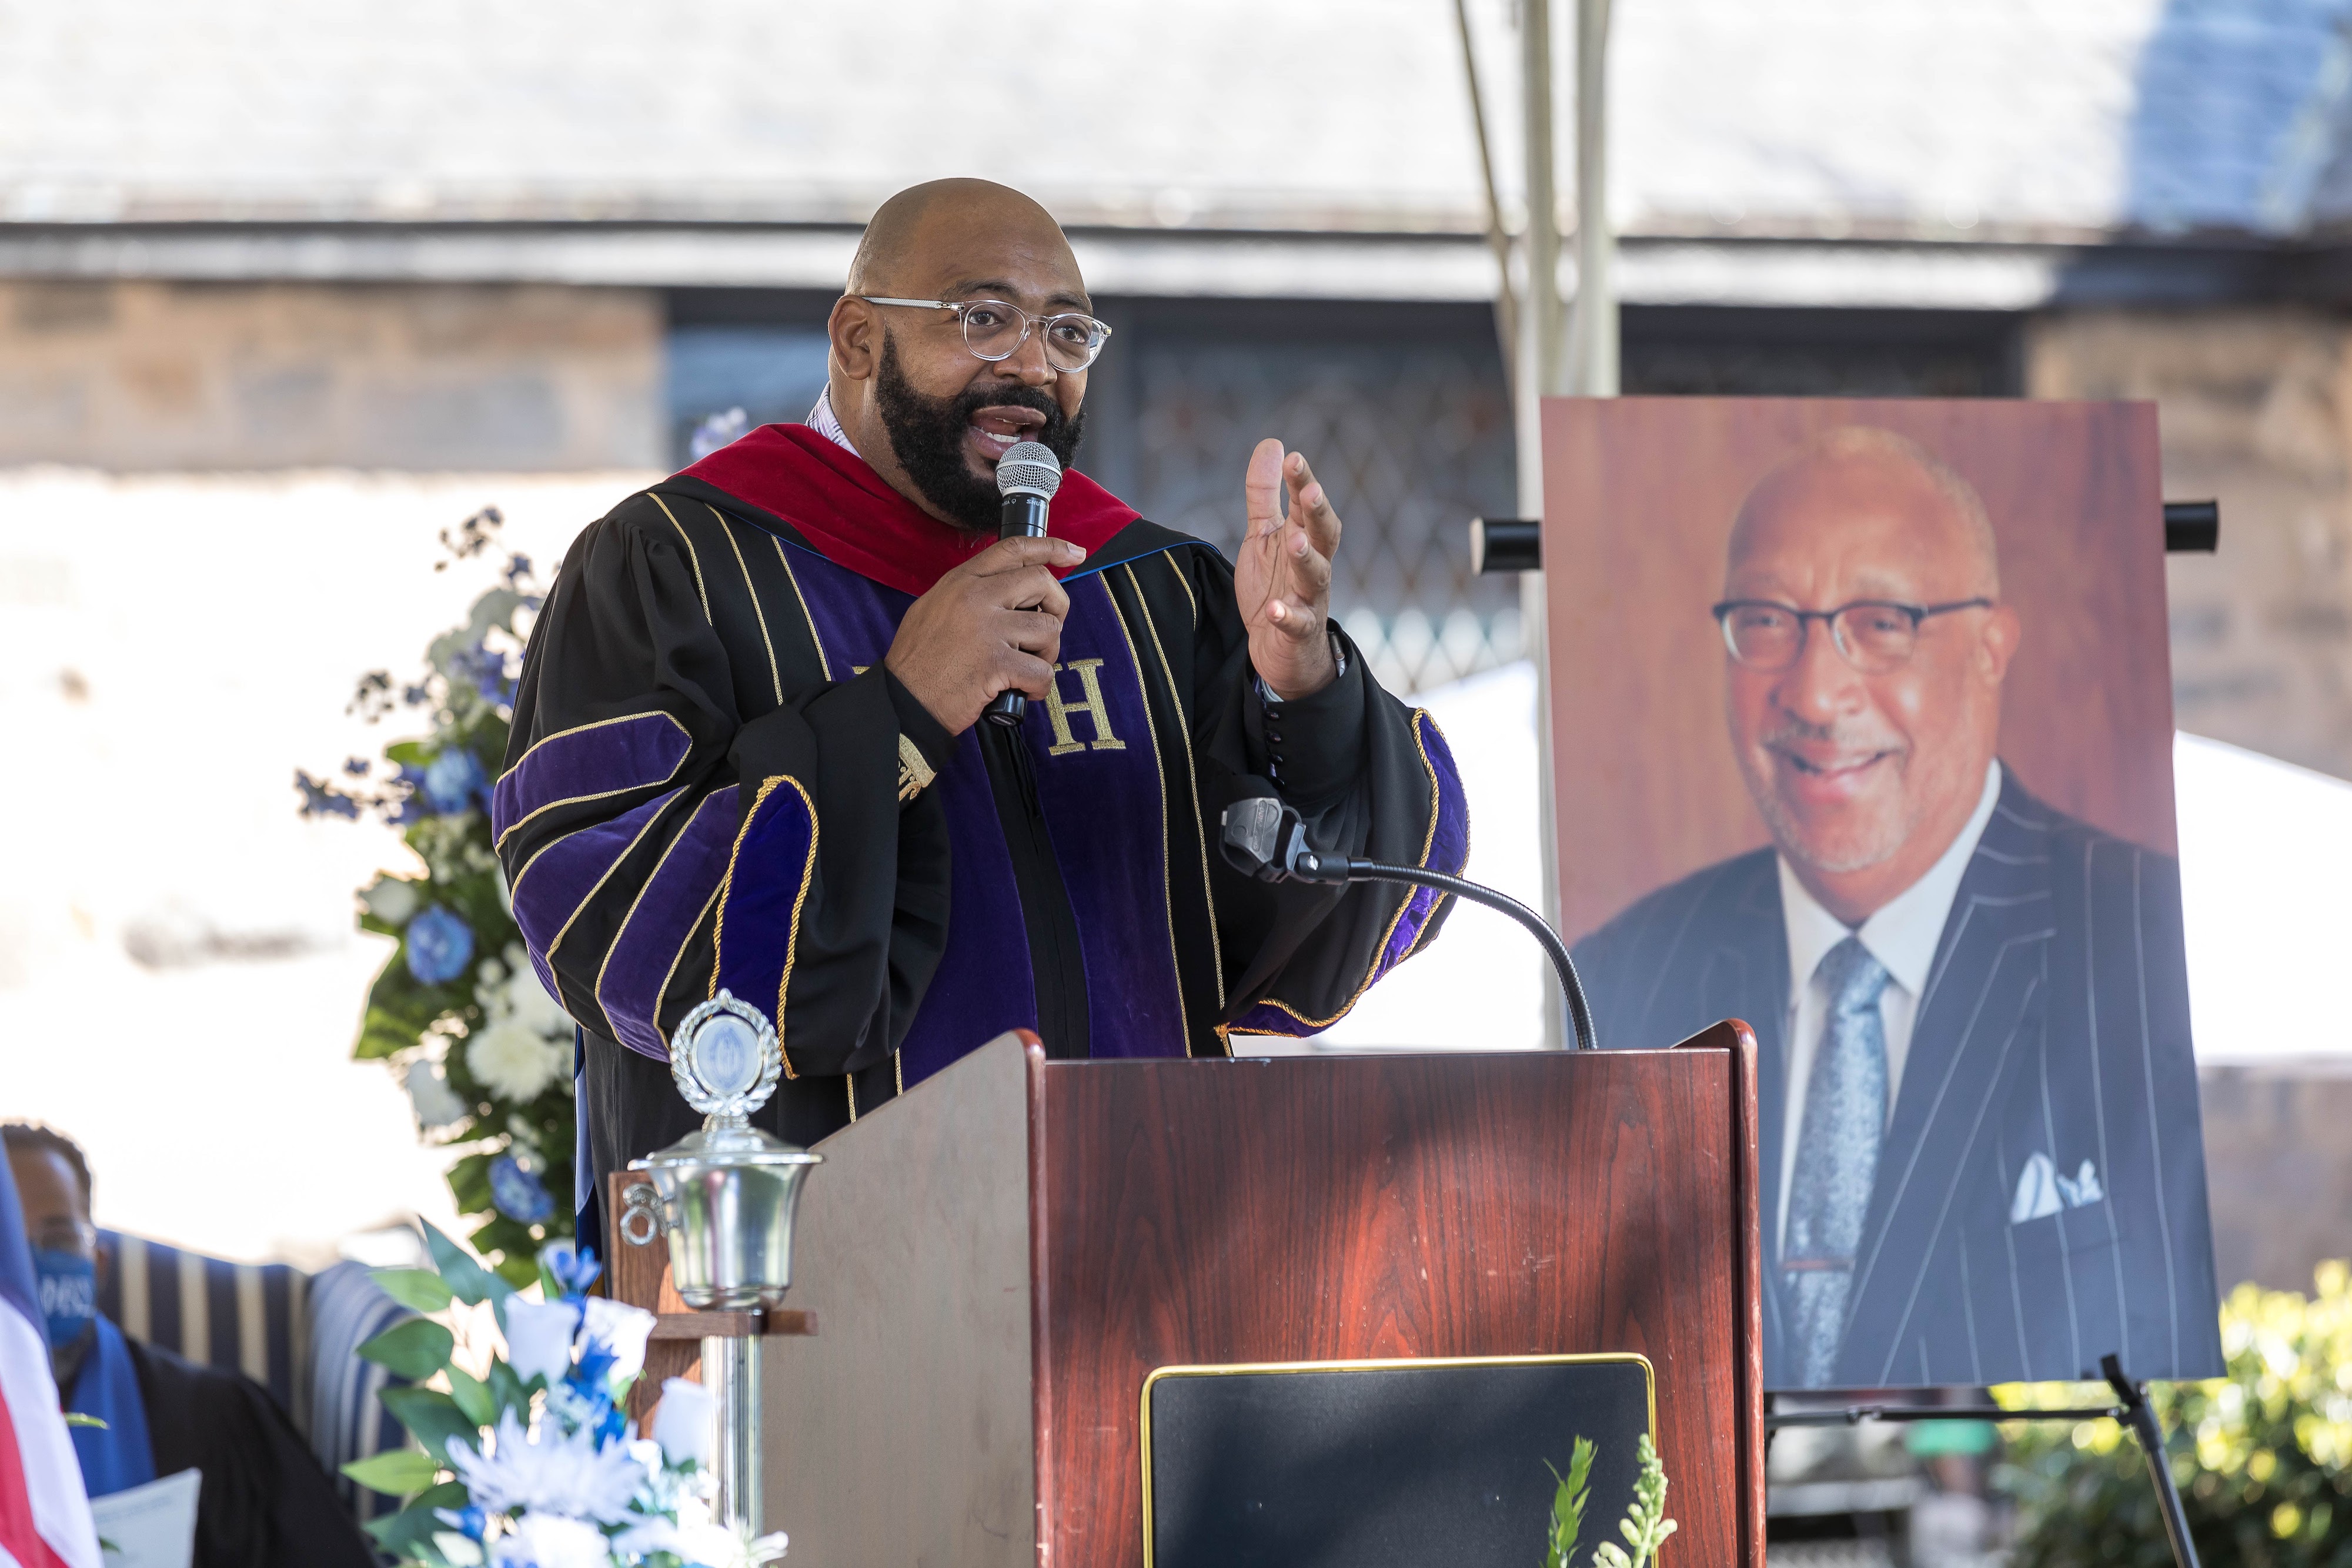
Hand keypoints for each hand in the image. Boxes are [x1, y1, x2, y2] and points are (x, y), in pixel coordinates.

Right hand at [884, 535, 1082, 734]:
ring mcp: (987, 630)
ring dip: (1047, 653)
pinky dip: (1039, 686)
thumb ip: (971, 594)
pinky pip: (1042, 671)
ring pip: (1049, 628)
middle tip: (1044, 633)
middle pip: (1041, 581)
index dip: (1050, 547)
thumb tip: (1010, 592)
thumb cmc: (918, 661)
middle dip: (1056, 607)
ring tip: (1026, 668)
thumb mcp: (934, 608)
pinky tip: (1023, 691)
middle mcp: (975, 598)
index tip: (1073, 553)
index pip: (1013, 549)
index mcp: (961, 582)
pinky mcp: (996, 664)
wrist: (903, 702)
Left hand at [1234, 439, 1339, 699]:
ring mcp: (1309, 599)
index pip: (1308, 506)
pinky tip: (1274, 610)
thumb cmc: (1274, 586)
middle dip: (1319, 512)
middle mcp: (1313, 566)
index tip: (1292, 457)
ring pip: (1316, 576)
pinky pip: (1297, 624)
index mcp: (1305, 539)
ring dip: (1307, 558)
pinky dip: (1287, 617)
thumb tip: (1273, 443)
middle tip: (1310, 490)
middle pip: (1325, 535)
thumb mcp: (1264, 536)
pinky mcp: (1298, 632)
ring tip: (1295, 541)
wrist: (1281, 651)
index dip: (1303, 482)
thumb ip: (1265, 494)